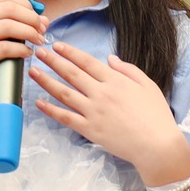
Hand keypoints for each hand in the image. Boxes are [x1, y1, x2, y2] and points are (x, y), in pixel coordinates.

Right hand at [0, 0, 47, 117]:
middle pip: (10, 9)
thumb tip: (43, 19)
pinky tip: (27, 54)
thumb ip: (11, 23)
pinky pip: (5, 48)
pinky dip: (21, 50)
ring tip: (38, 41)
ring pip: (9, 26)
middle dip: (32, 18)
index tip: (38, 18)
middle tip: (42, 30)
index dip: (27, 5)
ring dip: (30, 33)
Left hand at [30, 42, 189, 181]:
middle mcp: (101, 94)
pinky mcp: (89, 130)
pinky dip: (50, 110)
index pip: (87, 62)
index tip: (58, 46)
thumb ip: (128, 70)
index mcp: (115, 81)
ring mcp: (93, 112)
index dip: (71, 53)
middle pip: (72, 74)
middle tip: (39, 52)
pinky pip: (65, 118)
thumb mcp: (147, 85)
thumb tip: (109, 59)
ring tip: (33, 72)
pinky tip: (39, 102)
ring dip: (46, 81)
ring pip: (64, 93)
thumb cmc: (156, 115)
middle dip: (53, 61)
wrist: (156, 145)